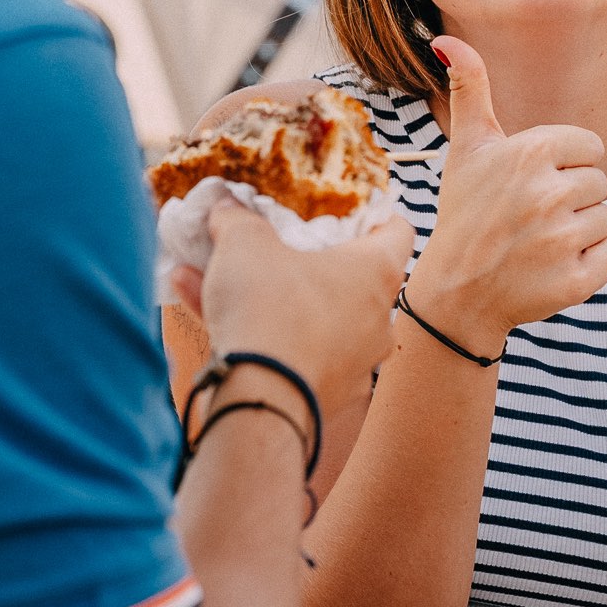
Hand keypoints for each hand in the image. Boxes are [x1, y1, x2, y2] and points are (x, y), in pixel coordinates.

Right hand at [184, 201, 412, 408]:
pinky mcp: (329, 396)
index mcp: (377, 272)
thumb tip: (225, 206)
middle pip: (350, 280)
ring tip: (215, 281)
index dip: (374, 215)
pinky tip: (210, 319)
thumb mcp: (243, 245)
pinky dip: (264, 338)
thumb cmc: (267, 308)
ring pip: (313, 319)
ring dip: (270, 300)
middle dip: (306, 263)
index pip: (397, 230)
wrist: (260, 400)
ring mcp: (358, 363)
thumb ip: (236, 219)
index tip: (350, 211)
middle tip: (273, 250)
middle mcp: (379, 319)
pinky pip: (296, 354)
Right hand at [407, 36, 606, 349]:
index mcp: (530, 152)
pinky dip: (592, 263)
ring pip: (606, 219)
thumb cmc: (465, 213)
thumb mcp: (467, 149)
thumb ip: (470, 89)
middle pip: (598, 184)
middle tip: (531, 218)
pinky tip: (553, 266)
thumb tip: (446, 39)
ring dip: (581, 233)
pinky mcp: (575, 281)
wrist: (455, 293)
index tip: (532, 184)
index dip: (564, 165)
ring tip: (539, 243)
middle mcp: (547, 193)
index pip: (589, 147)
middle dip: (572, 200)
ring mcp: (561, 240)